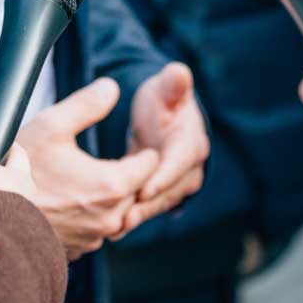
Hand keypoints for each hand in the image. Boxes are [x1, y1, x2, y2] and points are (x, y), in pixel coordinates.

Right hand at [16, 78, 160, 259]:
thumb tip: (111, 88)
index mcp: (113, 185)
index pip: (150, 165)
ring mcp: (94, 237)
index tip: (133, 147)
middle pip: (136, 190)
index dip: (143, 152)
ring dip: (109, 198)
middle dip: (128, 176)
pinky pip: (96, 230)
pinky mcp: (78, 250)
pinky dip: (90, 217)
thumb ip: (87, 104)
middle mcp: (110, 217)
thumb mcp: (51, 126)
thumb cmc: (19, 173)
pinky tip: (71, 202)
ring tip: (88, 181)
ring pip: (117, 213)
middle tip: (111, 161)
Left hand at [120, 63, 209, 236]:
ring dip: (139, 216)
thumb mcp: (165, 89)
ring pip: (159, 204)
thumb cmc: (163, 100)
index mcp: (191, 143)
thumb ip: (173, 84)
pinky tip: (111, 230)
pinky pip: (147, 208)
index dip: (163, 177)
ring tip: (116, 229)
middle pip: (170, 191)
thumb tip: (179, 72)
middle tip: (125, 218)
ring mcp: (177, 184)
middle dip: (148, 205)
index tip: (144, 188)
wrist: (163, 116)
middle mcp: (189, 168)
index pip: (179, 163)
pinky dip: (131, 217)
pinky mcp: (161, 193)